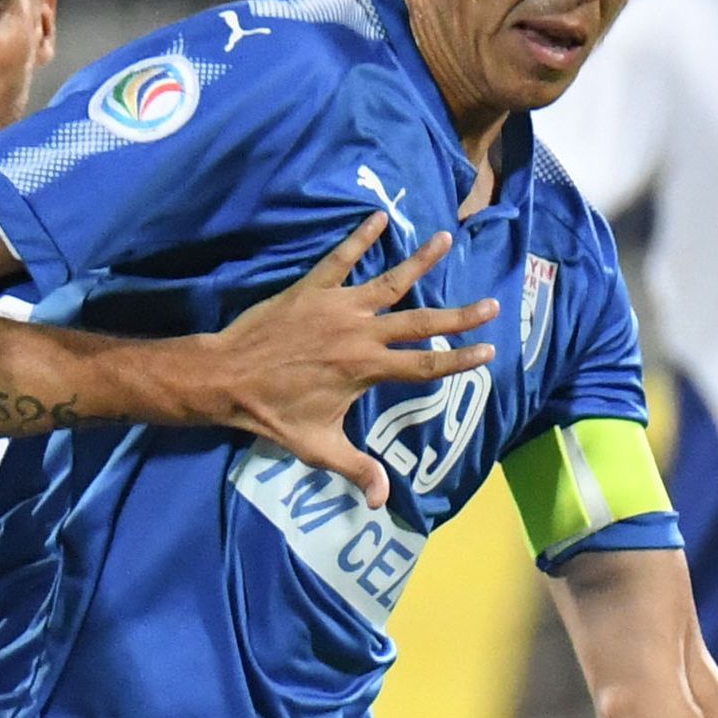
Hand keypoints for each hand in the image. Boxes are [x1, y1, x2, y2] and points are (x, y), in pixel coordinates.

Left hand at [192, 221, 491, 499]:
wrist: (227, 378)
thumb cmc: (272, 414)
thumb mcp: (317, 447)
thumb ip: (355, 469)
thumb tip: (383, 501)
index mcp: (366, 370)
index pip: (424, 365)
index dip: (459, 360)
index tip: (488, 351)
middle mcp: (360, 333)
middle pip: (420, 322)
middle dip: (458, 315)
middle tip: (490, 304)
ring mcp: (338, 306)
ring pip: (389, 281)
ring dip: (420, 260)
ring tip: (445, 238)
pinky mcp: (312, 288)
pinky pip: (341, 257)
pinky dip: (360, 236)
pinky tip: (379, 216)